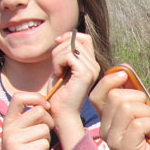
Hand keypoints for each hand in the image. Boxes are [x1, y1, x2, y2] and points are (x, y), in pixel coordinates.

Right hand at [0, 92, 53, 149]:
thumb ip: (30, 119)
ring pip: (44, 129)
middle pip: (39, 112)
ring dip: (46, 140)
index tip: (45, 107)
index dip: (36, 98)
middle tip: (42, 135)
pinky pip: (44, 144)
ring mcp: (13, 141)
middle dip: (48, 123)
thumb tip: (47, 104)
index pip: (19, 97)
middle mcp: (9, 128)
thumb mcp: (20, 133)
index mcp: (9, 120)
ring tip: (36, 148)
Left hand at [48, 30, 100, 149]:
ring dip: (57, 57)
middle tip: (55, 66)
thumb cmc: (59, 93)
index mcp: (91, 64)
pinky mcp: (85, 74)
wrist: (61, 114)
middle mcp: (94, 66)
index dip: (69, 37)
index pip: (84, 38)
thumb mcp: (62, 67)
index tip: (57, 45)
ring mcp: (92, 69)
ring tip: (57, 72)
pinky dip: (58, 62)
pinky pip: (69, 55)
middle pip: (76, 39)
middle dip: (59, 49)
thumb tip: (64, 36)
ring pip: (71, 46)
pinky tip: (58, 74)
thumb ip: (66, 53)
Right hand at [89, 66, 149, 149]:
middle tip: (147, 115)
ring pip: (127, 108)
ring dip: (147, 113)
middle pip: (116, 97)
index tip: (125, 76)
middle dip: (139, 99)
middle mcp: (105, 130)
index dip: (109, 81)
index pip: (96, 95)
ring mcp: (113, 141)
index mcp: (107, 118)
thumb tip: (123, 67)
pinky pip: (138, 124)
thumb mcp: (145, 105)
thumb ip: (134, 88)